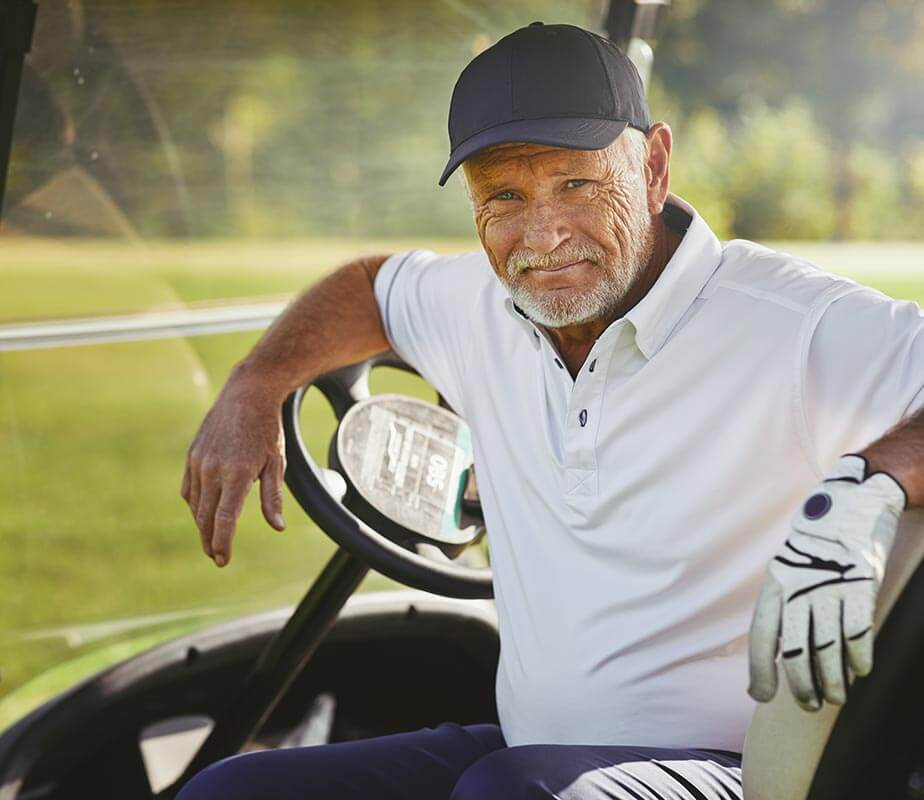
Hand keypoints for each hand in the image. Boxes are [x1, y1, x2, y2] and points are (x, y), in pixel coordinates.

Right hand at [181, 378, 286, 566]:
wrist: (246, 395)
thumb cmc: (267, 430)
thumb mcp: (276, 463)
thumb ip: (273, 497)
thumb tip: (277, 527)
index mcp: (237, 473)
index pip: (225, 518)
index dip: (223, 542)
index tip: (223, 560)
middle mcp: (213, 469)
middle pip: (206, 517)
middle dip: (210, 541)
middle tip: (217, 558)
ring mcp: (199, 462)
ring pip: (196, 505)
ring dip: (203, 525)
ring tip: (212, 540)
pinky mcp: (192, 456)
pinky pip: (189, 489)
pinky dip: (196, 505)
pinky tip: (204, 513)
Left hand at [748, 454, 905, 710]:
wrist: (850, 506)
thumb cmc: (816, 546)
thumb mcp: (788, 570)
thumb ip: (784, 606)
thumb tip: (781, 652)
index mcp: (775, 584)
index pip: (762, 635)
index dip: (759, 669)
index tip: (760, 696)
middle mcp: (798, 588)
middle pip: (796, 649)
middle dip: (801, 684)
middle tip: (809, 705)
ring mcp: (830, 588)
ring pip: (828, 648)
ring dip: (832, 680)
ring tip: (836, 697)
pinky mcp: (860, 586)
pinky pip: (858, 632)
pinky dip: (859, 658)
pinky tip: (859, 671)